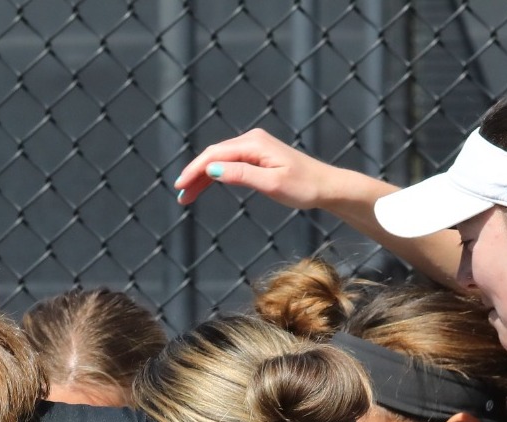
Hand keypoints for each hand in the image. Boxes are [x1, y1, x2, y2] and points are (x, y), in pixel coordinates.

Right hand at [174, 129, 343, 209]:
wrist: (326, 185)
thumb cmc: (304, 187)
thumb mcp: (271, 184)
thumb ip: (241, 175)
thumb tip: (213, 169)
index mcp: (254, 144)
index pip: (214, 155)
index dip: (194, 171)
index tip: (180, 187)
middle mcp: (252, 140)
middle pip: (213, 155)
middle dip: (194, 174)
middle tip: (181, 195)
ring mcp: (254, 146)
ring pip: (219, 159)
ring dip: (202, 176)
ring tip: (188, 196)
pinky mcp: (257, 155)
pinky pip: (229, 162)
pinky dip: (216, 174)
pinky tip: (206, 185)